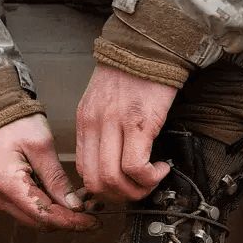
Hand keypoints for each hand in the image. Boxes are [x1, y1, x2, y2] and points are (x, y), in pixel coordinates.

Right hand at [0, 114, 99, 230]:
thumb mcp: (42, 147)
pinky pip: (29, 210)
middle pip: (40, 221)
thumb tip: (75, 207)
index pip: (43, 214)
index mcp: (6, 183)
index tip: (94, 221)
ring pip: (36, 219)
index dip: (71, 221)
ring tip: (84, 200)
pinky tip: (66, 196)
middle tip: (94, 207)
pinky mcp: (3, 197)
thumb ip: (57, 179)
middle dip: (69, 219)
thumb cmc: (15, 124)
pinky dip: (50, 207)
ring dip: (61, 214)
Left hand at [76, 64, 176, 201]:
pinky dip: (149, 177)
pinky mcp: (139, 123)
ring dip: (136, 190)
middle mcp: (95, 126)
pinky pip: (135, 166)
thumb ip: (100, 130)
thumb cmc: (130, 72)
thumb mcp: (102, 102)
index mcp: (84, 122)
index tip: (122, 187)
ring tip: (152, 179)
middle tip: (138, 189)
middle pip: (96, 183)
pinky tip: (160, 168)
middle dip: (119, 197)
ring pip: (114, 179)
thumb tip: (110, 162)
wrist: (149, 45)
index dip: (102, 190)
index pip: (83, 172)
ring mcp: (115, 125)